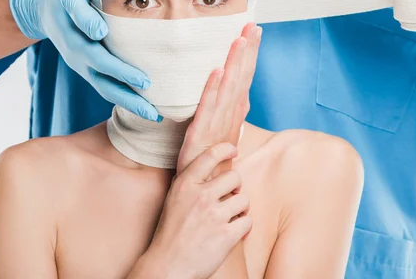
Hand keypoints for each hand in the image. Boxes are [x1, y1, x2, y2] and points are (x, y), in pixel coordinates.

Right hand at [9, 0, 159, 119]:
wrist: (42, 4)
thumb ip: (82, 13)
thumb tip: (99, 32)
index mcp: (75, 43)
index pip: (102, 62)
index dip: (123, 73)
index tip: (145, 82)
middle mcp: (79, 60)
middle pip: (106, 86)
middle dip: (130, 101)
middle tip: (155, 114)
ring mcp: (82, 67)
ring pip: (106, 90)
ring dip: (129, 104)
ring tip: (154, 116)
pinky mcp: (88, 68)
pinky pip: (106, 86)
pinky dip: (123, 97)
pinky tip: (142, 104)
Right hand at [148, 142, 251, 278]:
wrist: (167, 266)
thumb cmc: (171, 232)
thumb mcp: (174, 199)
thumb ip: (191, 182)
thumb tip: (211, 164)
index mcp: (185, 184)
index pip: (210, 155)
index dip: (225, 149)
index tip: (233, 150)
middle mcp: (200, 196)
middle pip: (234, 177)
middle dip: (235, 187)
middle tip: (229, 197)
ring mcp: (214, 216)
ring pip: (244, 199)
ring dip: (241, 208)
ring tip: (230, 216)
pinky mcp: (226, 235)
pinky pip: (248, 221)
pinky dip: (244, 227)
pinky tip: (234, 231)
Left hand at [178, 23, 261, 173]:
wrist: (203, 191)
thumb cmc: (213, 162)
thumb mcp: (226, 135)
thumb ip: (234, 114)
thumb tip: (243, 96)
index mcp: (234, 114)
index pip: (245, 78)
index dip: (251, 55)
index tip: (255, 31)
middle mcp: (230, 116)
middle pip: (242, 78)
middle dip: (248, 51)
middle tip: (253, 26)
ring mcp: (216, 124)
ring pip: (229, 88)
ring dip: (235, 63)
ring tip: (240, 39)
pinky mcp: (201, 134)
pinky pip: (208, 107)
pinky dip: (214, 88)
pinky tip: (218, 70)